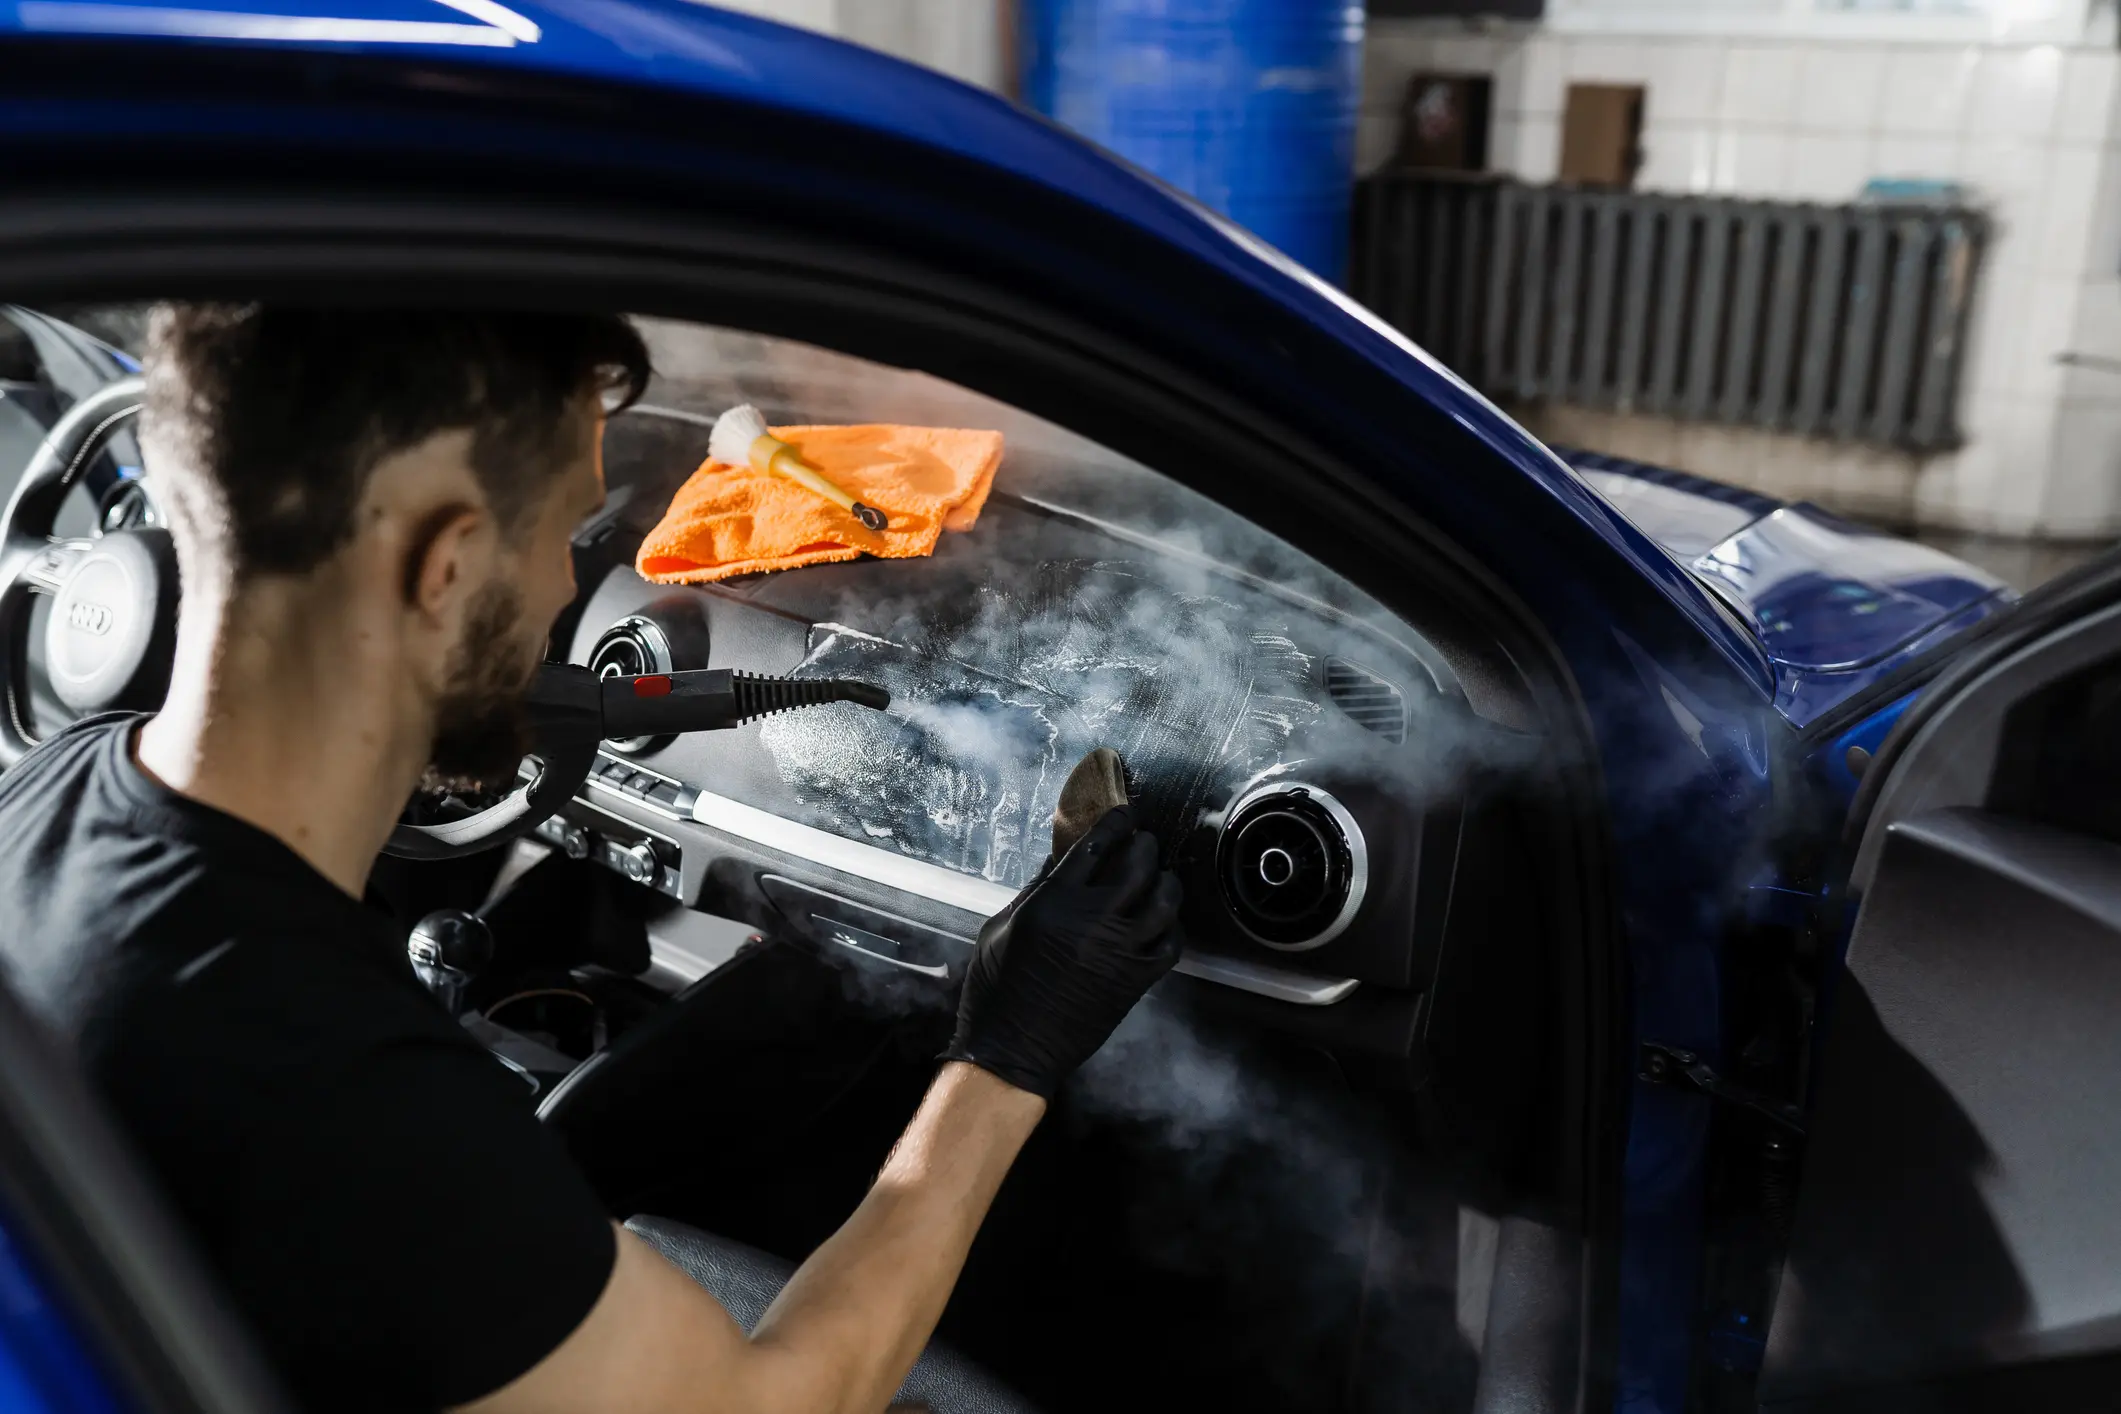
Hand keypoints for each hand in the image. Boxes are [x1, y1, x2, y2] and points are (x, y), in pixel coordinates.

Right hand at [941, 807, 1182, 1097]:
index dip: (1116, 822)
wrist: (1012, 1049)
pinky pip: (1172, 943)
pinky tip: (1162, 923)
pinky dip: (1172, 927)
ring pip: (1165, 900)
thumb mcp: (1000, 926)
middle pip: (1138, 864)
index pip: (1096, 845)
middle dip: (1145, 845)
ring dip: (1166, 882)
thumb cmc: (995, 989)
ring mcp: (1120, 950)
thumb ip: (1036, 889)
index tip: (1125, 813)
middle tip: (1143, 842)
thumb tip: (1064, 858)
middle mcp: (1093, 920)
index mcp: (1054, 902)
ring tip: (1160, 878)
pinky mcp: (1136, 980)